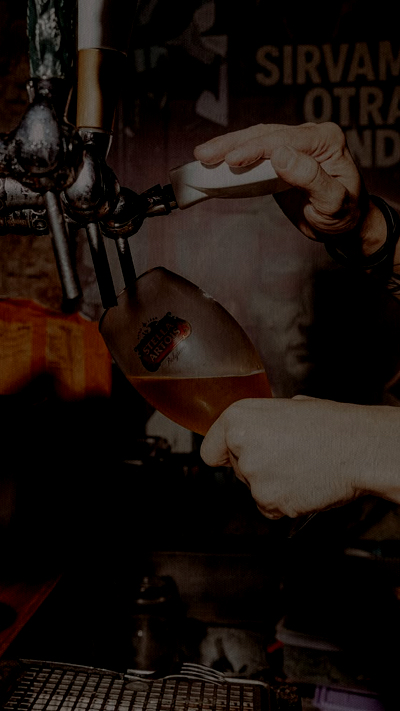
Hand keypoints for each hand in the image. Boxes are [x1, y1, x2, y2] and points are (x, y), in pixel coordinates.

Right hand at [194, 122, 384, 248]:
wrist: (345, 224)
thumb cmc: (344, 215)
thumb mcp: (332, 201)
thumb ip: (310, 177)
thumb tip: (282, 155)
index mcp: (326, 140)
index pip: (283, 140)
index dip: (254, 148)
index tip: (231, 160)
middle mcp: (311, 136)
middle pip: (265, 134)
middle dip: (232, 144)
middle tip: (204, 154)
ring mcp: (295, 144)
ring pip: (256, 139)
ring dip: (228, 146)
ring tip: (203, 155)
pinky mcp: (283, 157)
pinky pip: (256, 153)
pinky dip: (235, 155)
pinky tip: (216, 160)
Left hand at [200, 396, 399, 517]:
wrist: (358, 448)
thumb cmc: (331, 426)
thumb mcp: (289, 408)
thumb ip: (262, 422)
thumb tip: (257, 429)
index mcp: (239, 417)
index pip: (211, 449)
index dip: (226, 455)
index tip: (235, 457)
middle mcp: (240, 446)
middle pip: (236, 470)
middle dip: (257, 467)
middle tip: (287, 456)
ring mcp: (254, 476)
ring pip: (254, 490)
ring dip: (273, 485)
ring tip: (300, 467)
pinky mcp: (269, 501)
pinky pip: (269, 507)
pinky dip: (285, 502)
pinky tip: (304, 483)